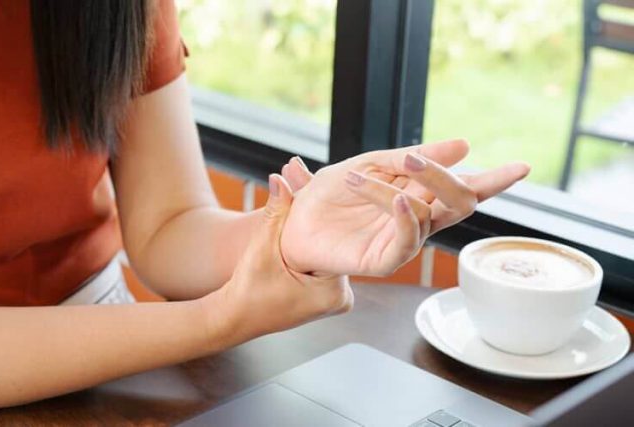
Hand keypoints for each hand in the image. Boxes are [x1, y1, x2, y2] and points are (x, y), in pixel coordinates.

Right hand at [207, 174, 351, 345]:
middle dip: (319, 218)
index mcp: (334, 292)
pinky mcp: (325, 296)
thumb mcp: (262, 250)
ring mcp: (334, 298)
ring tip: (305, 194)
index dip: (324, 213)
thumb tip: (280, 180)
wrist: (235, 319)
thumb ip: (276, 214)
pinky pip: (322, 262)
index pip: (336, 242)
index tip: (318, 188)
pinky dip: (311, 245)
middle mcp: (341, 298)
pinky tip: (302, 218)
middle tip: (307, 182)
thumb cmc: (248, 294)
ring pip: (327, 253)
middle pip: (333, 246)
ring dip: (315, 230)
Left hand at [279, 139, 529, 275]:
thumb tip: (464, 145)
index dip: (494, 180)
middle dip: (449, 177)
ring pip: (432, 214)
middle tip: (416, 159)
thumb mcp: (371, 164)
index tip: (522, 166)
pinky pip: (407, 242)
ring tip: (375, 172)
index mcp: (419, 194)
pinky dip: (406, 218)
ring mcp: (403, 240)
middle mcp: (418, 218)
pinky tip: (400, 200)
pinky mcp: (384, 259)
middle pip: (459, 200)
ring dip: (411, 187)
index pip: (464, 188)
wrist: (293, 223)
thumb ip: (413, 158)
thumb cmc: (330, 195)